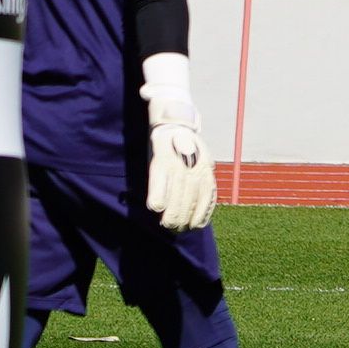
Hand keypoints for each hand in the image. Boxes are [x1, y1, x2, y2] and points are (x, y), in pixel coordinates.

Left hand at [142, 52, 215, 232]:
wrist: (179, 119)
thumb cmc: (159, 135)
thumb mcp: (150, 141)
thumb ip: (146, 157)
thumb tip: (139, 133)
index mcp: (167, 146)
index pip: (165, 170)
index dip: (161, 189)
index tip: (154, 207)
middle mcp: (186, 155)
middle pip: (183, 185)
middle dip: (176, 209)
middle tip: (168, 226)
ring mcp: (200, 163)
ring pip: (197, 191)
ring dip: (190, 212)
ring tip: (181, 228)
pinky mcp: (207, 170)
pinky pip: (209, 192)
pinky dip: (205, 208)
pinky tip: (199, 222)